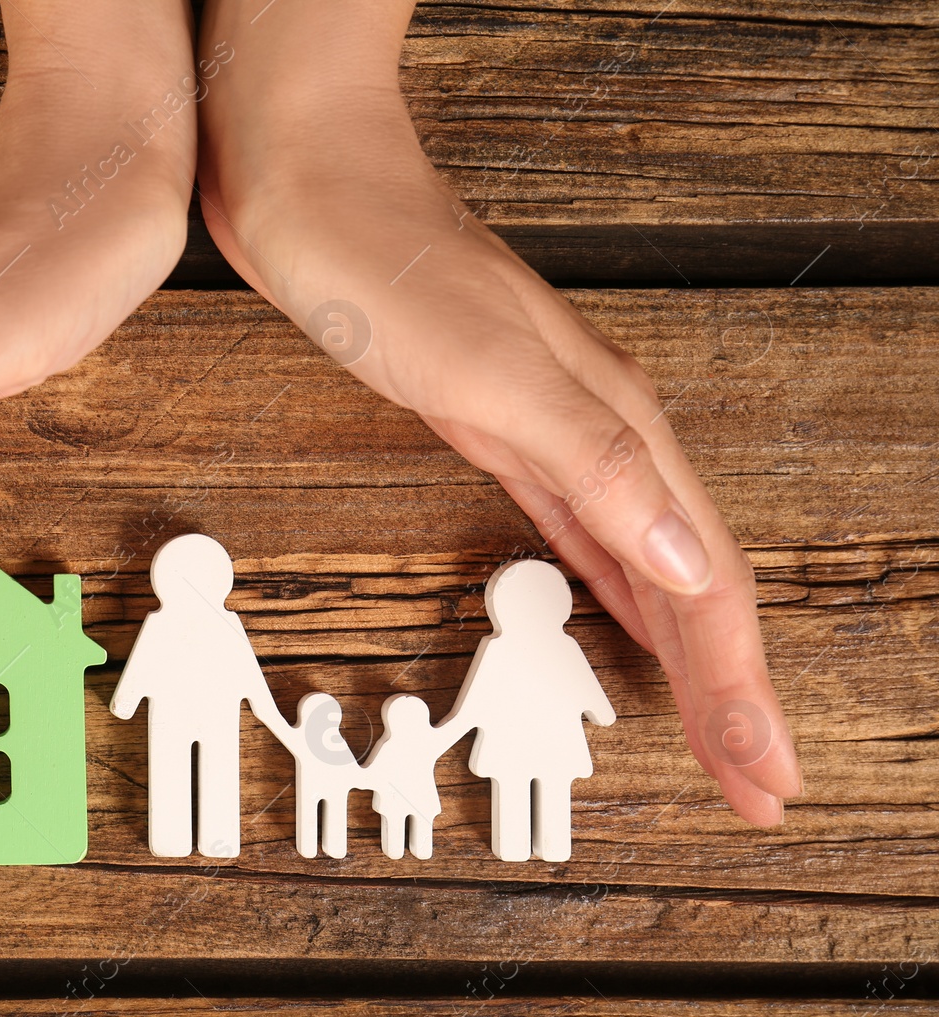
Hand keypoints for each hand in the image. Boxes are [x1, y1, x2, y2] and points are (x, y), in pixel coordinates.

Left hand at [198, 0, 801, 823]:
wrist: (306, 181)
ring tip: (713, 727)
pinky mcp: (499, 431)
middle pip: (690, 587)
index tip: (764, 776)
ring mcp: (552, 433)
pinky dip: (616, 597)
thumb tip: (688, 563)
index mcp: (616, 428)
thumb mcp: (488, 372)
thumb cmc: (382, 261)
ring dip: (683, 654)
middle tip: (757, 782)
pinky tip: (624, 617)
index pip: (704, 586)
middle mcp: (601, 435)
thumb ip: (595, 464)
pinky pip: (583, 537)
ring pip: (643, 568)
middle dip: (728, 692)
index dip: (738, 689)